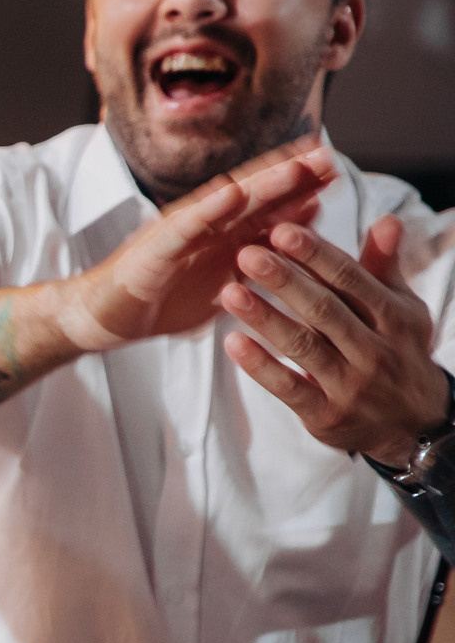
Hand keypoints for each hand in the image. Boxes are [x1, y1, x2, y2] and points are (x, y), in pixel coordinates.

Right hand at [53, 139, 335, 352]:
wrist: (105, 318)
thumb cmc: (162, 300)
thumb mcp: (224, 282)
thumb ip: (259, 258)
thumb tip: (303, 238)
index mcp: (223, 233)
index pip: (268, 203)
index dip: (301, 185)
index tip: (336, 168)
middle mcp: (205, 224)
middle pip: (255, 193)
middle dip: (292, 174)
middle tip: (328, 155)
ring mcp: (180, 232)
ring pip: (227, 202)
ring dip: (261, 183)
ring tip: (296, 166)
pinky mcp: (156, 249)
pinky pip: (185, 226)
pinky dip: (208, 210)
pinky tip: (231, 195)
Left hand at [218, 215, 447, 463]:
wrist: (413, 423)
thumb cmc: (397, 350)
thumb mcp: (401, 309)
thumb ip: (383, 267)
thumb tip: (387, 219)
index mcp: (395, 317)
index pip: (351, 280)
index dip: (316, 255)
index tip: (280, 230)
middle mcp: (375, 350)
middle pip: (324, 310)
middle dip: (284, 280)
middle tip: (246, 253)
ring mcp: (351, 386)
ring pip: (303, 347)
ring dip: (264, 318)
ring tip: (228, 291)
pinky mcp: (326, 415)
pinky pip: (289, 388)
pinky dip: (260, 366)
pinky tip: (231, 343)